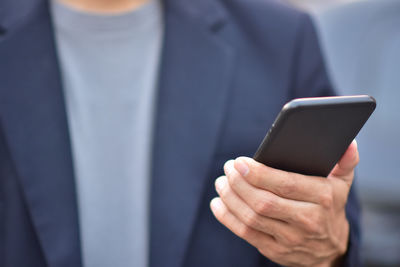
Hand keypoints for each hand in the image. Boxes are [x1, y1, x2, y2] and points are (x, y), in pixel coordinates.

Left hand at [210, 140, 358, 266]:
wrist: (330, 250)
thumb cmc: (330, 208)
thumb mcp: (341, 185)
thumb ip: (345, 162)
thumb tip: (349, 142)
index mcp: (322, 198)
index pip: (285, 184)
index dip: (259, 173)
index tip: (239, 162)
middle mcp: (306, 220)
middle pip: (263, 201)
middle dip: (239, 183)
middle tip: (228, 168)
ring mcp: (289, 238)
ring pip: (251, 217)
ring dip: (230, 197)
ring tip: (221, 181)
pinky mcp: (274, 250)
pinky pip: (246, 233)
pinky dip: (227, 217)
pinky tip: (218, 203)